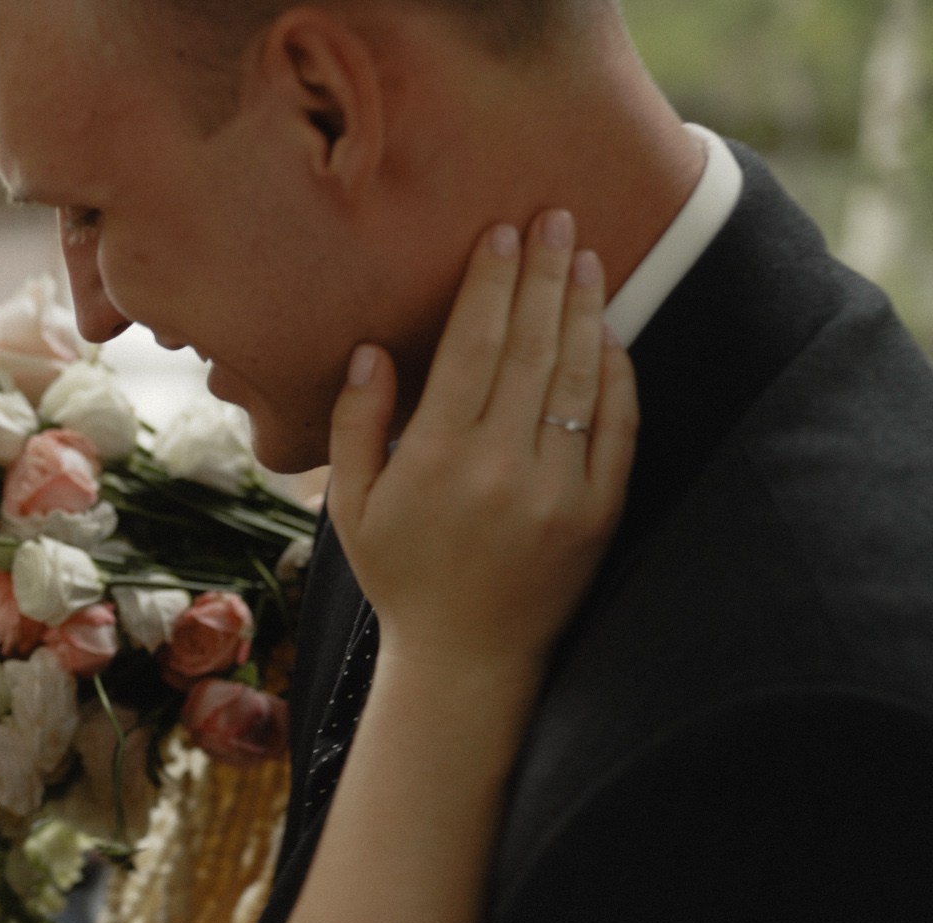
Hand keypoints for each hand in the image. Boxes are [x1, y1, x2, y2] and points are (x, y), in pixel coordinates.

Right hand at [327, 210, 636, 680]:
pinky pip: (615, 424)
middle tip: (552, 217)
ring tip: (582, 257)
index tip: (499, 234)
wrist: (468, 660)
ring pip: (576, 375)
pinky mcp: (599, 510)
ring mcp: (557, 488)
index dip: (488, 284)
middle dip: (541, 274)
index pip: (471, 348)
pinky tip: (607, 331)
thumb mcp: (353, 508)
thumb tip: (373, 351)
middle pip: (529, 346)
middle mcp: (501, 466)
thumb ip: (356, 427)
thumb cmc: (402, 577)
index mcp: (435, 460)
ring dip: (582, 308)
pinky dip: (615, 371)